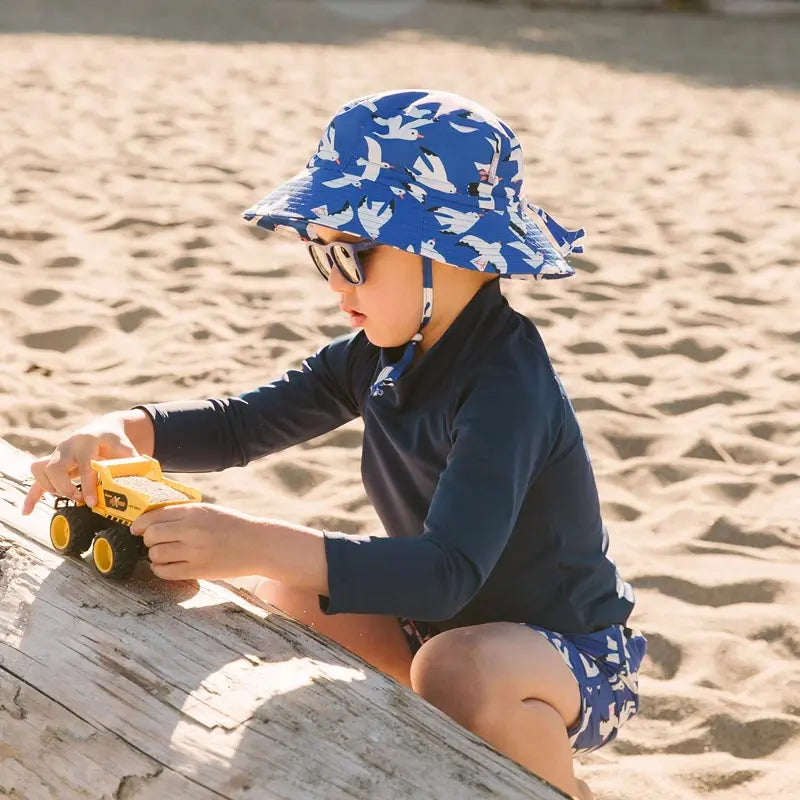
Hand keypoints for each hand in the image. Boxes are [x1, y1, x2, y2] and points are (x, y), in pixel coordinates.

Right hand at [22, 416, 139, 514]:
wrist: (104, 429)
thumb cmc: (117, 442)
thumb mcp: (127, 448)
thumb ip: (134, 463)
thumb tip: (149, 482)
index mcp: (87, 441)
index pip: (83, 464)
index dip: (86, 484)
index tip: (91, 502)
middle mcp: (68, 446)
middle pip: (55, 467)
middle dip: (64, 487)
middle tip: (79, 500)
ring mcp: (57, 454)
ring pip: (41, 470)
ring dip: (51, 488)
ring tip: (68, 498)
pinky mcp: (52, 464)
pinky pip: (36, 479)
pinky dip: (32, 495)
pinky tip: (27, 511)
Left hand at [131, 503, 260, 580]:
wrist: (258, 544)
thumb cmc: (234, 526)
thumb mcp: (210, 512)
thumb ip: (185, 514)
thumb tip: (154, 520)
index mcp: (195, 512)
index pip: (154, 516)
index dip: (140, 524)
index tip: (136, 529)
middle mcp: (192, 530)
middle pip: (151, 536)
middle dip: (149, 540)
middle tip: (155, 542)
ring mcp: (195, 551)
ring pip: (156, 554)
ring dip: (155, 555)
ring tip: (164, 554)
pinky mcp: (198, 570)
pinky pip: (165, 571)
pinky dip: (160, 569)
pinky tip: (167, 565)